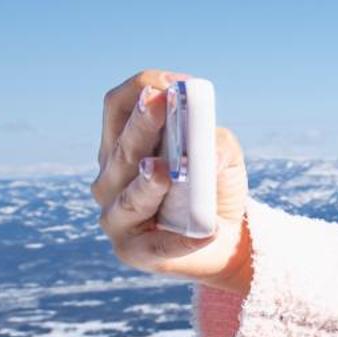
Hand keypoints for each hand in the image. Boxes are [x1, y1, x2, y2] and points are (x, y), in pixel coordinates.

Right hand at [92, 70, 253, 292]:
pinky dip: (181, 240)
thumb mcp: (221, 156)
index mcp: (121, 146)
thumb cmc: (214, 188)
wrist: (227, 239)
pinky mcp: (134, 252)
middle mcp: (110, 179)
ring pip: (129, 197)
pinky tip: (205, 232)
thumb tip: (204, 140)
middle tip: (160, 103)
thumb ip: (213, 140)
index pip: (116, 107)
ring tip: (164, 171)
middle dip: (143, 125)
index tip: (175, 85)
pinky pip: (157, 244)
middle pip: (123, 148)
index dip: (141, 90)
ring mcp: (116, 217)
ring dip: (148, 183)